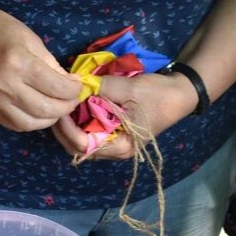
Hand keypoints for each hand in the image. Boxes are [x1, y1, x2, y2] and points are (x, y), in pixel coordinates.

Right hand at [0, 1, 82, 130]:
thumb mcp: (29, 37)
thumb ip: (50, 63)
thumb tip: (68, 84)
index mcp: (18, 62)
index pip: (57, 88)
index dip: (74, 90)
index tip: (77, 85)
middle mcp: (4, 85)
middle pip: (46, 110)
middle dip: (66, 107)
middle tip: (71, 99)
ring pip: (31, 123)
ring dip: (50, 119)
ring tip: (56, 107)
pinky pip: (14, 124)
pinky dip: (31, 122)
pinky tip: (38, 111)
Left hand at [53, 71, 198, 161]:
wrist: (180, 93)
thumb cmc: (158, 95)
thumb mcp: (129, 89)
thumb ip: (102, 89)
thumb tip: (77, 85)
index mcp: (120, 147)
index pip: (83, 146)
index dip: (67, 129)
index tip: (62, 108)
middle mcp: (115, 150)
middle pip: (78, 148)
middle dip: (63, 130)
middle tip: (55, 107)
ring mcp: (114, 142)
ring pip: (81, 141)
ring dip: (69, 126)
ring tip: (62, 106)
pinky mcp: (113, 132)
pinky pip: (89, 131)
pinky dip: (79, 121)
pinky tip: (74, 107)